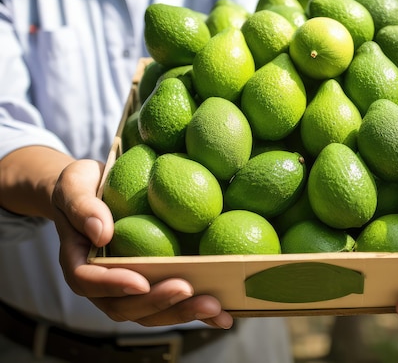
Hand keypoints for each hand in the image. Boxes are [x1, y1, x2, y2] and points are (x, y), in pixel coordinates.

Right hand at [51, 159, 232, 328]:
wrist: (92, 190)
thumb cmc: (81, 186)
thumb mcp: (73, 186)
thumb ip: (82, 207)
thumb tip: (101, 233)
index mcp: (79, 262)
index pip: (90, 282)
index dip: (115, 285)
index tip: (140, 282)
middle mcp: (103, 283)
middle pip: (125, 306)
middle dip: (158, 303)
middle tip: (188, 291)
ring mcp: (128, 286)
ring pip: (151, 311)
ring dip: (182, 312)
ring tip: (214, 308)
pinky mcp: (151, 281)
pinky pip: (171, 300)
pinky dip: (195, 307)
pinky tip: (224, 311)